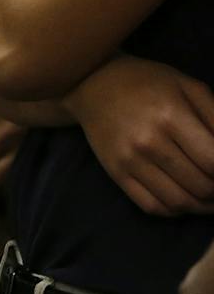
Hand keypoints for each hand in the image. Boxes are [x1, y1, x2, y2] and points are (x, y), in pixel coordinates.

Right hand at [66, 56, 213, 215]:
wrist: (92, 86)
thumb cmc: (148, 82)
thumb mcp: (190, 87)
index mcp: (171, 116)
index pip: (212, 161)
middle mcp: (148, 143)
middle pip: (199, 185)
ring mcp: (130, 162)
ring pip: (178, 202)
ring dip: (202, 206)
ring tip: (211, 199)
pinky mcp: (116, 174)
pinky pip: (152, 206)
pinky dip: (175, 211)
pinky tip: (186, 201)